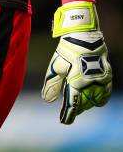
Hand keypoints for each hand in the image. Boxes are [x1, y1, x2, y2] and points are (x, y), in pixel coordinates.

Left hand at [42, 1, 111, 123]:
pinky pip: (105, 91)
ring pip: (96, 100)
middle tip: (70, 111)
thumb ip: (52, 84)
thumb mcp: (56, 66)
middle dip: (78, 108)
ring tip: (82, 104)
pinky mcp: (107, 74)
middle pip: (85, 104)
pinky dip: (100, 97)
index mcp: (77, 83)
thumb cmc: (67, 50)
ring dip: (89, 103)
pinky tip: (96, 97)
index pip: (72, 105)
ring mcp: (101, 79)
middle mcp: (91, 84)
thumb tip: (48, 100)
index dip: (68, 115)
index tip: (64, 121)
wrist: (83, 34)